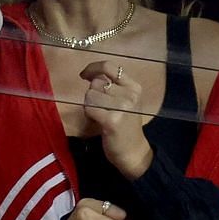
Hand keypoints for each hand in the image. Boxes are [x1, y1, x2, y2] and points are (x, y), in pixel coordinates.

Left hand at [79, 60, 152, 178]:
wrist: (133, 152)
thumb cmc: (126, 126)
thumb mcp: (126, 102)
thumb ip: (113, 87)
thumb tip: (91, 75)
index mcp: (134, 87)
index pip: (110, 67)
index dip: (93, 67)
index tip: (84, 74)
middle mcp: (130, 95)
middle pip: (96, 83)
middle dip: (92, 94)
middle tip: (99, 108)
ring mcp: (122, 108)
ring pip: (90, 95)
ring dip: (89, 105)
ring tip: (99, 115)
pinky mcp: (111, 121)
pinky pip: (89, 108)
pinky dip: (88, 114)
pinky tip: (96, 121)